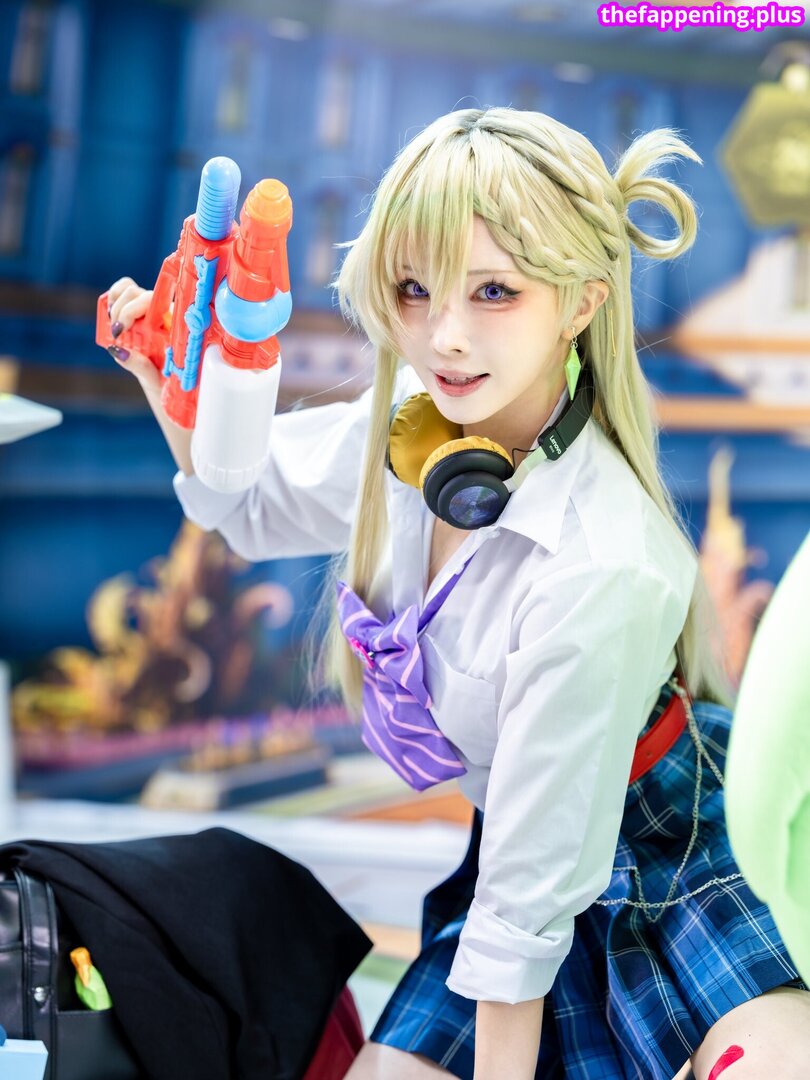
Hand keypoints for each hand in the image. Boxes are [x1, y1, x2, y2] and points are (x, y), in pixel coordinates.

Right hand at [105, 277, 160, 394]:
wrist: (167, 387)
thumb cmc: (167, 383)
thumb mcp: (154, 379)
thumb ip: (139, 365)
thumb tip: (117, 350)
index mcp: (174, 325)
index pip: (154, 301)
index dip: (133, 308)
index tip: (122, 328)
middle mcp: (162, 313)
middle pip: (138, 293)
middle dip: (121, 310)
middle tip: (117, 333)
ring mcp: (149, 311)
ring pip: (129, 289)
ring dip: (115, 304)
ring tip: (114, 326)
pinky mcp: (137, 313)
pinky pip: (122, 296)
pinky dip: (111, 301)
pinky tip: (111, 318)